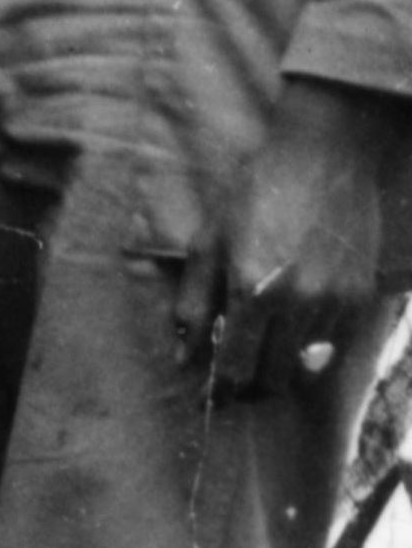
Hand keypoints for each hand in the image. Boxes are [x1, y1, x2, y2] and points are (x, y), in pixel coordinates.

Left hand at [182, 79, 408, 402]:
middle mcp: (298, 302)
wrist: (329, 153)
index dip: (220, 389)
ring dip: (283, 361)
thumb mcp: (209, 244)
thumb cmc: (258, 193)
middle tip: (238, 375)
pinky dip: (314, 342)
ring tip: (268, 339)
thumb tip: (183, 359)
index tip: (212, 394)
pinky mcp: (362, 293)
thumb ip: (192, 305)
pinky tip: (297, 320)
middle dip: (251, 384)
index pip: (234, 369)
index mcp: (252, 292)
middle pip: (272, 376)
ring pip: (305, 362)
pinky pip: (334, 341)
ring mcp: (335, 299)